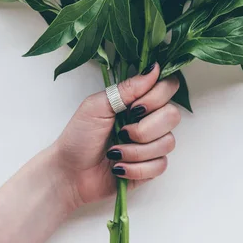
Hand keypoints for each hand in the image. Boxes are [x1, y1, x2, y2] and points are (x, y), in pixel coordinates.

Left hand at [53, 63, 180, 208]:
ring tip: (114, 153)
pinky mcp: (151, 168)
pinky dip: (136, 168)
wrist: (69, 174)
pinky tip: (119, 168)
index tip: (135, 106)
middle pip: (173, 115)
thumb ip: (127, 88)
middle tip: (122, 131)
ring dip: (136, 151)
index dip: (158, 96)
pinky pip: (160, 165)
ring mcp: (152, 144)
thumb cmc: (79, 136)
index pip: (169, 86)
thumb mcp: (98, 105)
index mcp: (138, 100)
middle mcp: (150, 119)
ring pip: (168, 142)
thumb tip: (154, 68)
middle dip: (145, 128)